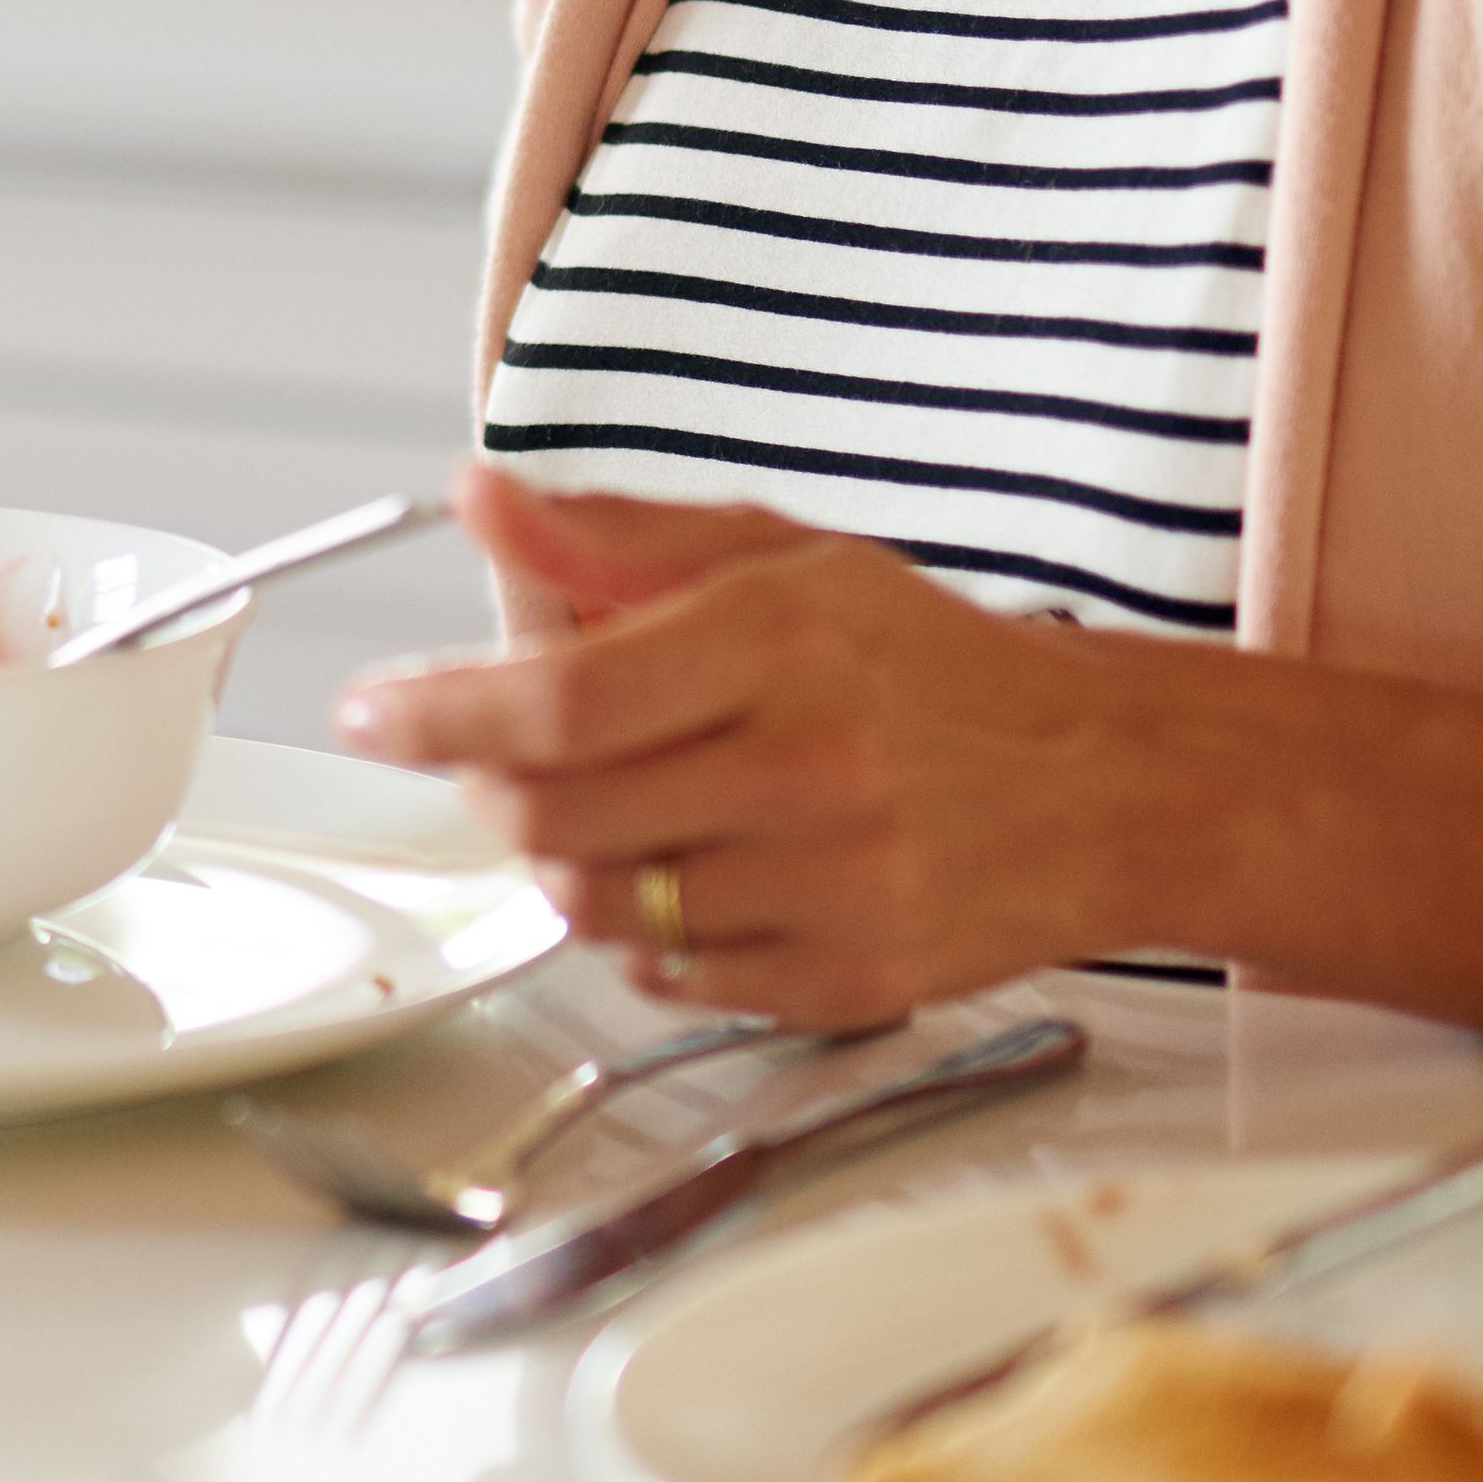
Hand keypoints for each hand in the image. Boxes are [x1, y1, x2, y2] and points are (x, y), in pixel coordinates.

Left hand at [334, 462, 1162, 1028]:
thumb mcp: (780, 560)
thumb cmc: (932, 666)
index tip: (372, 712)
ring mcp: (833, 887)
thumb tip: (478, 499)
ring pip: (601, 907)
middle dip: (491, 788)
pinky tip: (693, 871)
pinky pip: (677, 979)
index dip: (441, 714)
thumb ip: (612, 537)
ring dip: (563, 861)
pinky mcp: (850, 982)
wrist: (1110, 785)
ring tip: (609, 805)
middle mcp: (810, 770)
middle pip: (558, 816)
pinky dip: (648, 932)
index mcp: (781, 643)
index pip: (561, 700)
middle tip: (492, 755)